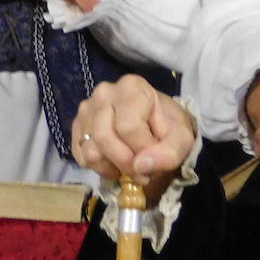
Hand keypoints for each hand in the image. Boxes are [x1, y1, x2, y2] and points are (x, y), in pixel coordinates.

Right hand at [71, 75, 196, 203]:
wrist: (156, 124)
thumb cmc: (169, 127)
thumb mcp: (181, 139)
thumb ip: (169, 152)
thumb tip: (141, 166)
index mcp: (131, 87)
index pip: (129, 127)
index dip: (142, 150)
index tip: (155, 156)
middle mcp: (104, 93)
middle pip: (105, 138)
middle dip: (125, 163)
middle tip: (141, 172)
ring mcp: (87, 108)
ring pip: (90, 150)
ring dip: (111, 167)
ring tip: (129, 165)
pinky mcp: (78, 125)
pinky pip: (80, 155)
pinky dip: (98, 166)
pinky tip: (114, 162)